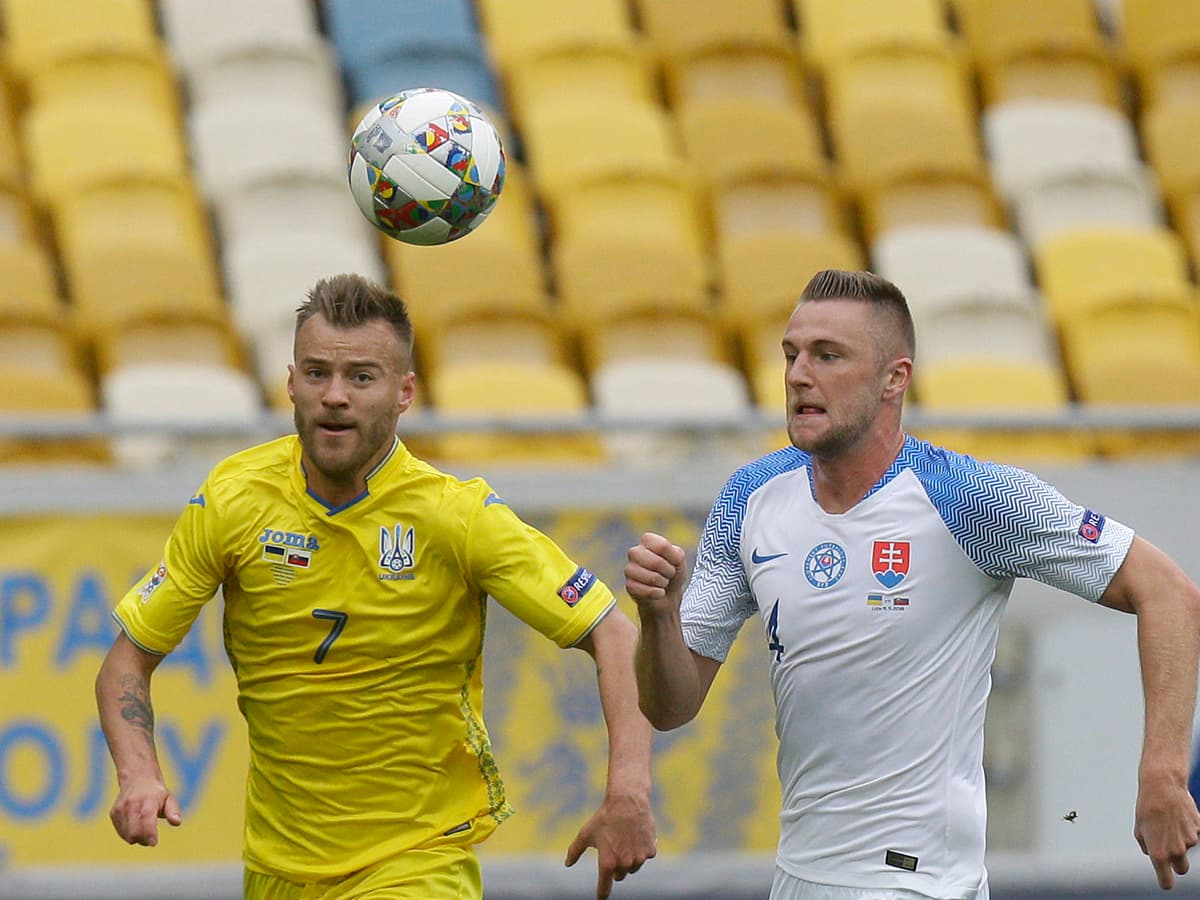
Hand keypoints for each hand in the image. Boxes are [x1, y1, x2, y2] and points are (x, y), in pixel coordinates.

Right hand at [109, 775, 181, 846]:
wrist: (138, 779)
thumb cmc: (157, 793)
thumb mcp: (169, 798)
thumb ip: (173, 811)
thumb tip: (177, 822)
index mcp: (148, 799)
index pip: (146, 819)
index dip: (149, 834)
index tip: (154, 842)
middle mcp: (132, 803)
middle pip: (134, 831)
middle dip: (143, 840)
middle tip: (151, 840)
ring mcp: (120, 808)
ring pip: (126, 834)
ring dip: (136, 839)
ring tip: (144, 831)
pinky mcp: (113, 813)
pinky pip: (120, 832)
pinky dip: (128, 835)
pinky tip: (136, 827)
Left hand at [565, 790, 656, 898]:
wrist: (628, 801)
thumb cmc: (604, 817)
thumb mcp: (586, 833)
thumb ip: (575, 851)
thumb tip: (567, 864)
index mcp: (607, 862)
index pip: (604, 887)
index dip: (602, 893)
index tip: (600, 897)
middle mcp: (624, 864)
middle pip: (619, 876)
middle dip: (616, 866)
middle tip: (613, 847)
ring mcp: (639, 858)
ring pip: (632, 868)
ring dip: (628, 860)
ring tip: (624, 840)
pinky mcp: (650, 851)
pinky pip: (644, 857)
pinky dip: (641, 850)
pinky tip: (635, 835)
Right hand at [625, 533, 686, 611]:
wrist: (669, 595)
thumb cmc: (673, 573)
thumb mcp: (679, 559)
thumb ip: (674, 553)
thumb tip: (659, 560)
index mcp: (647, 540)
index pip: (662, 546)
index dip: (673, 557)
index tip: (673, 562)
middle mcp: (635, 552)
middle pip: (656, 562)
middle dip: (668, 572)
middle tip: (669, 574)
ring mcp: (629, 569)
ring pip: (651, 578)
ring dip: (663, 583)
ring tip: (662, 582)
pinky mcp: (629, 586)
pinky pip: (647, 591)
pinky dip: (658, 593)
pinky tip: (657, 592)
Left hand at [1134, 769, 1199, 888]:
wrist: (1162, 787)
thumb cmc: (1147, 808)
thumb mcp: (1140, 830)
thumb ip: (1148, 847)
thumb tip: (1154, 854)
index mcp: (1159, 854)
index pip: (1166, 881)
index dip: (1165, 881)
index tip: (1164, 879)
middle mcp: (1177, 851)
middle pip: (1181, 869)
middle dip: (1176, 863)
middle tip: (1168, 849)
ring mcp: (1190, 841)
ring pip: (1186, 848)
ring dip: (1179, 840)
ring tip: (1168, 821)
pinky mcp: (1199, 830)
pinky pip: (1193, 835)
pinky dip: (1187, 829)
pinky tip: (1178, 816)